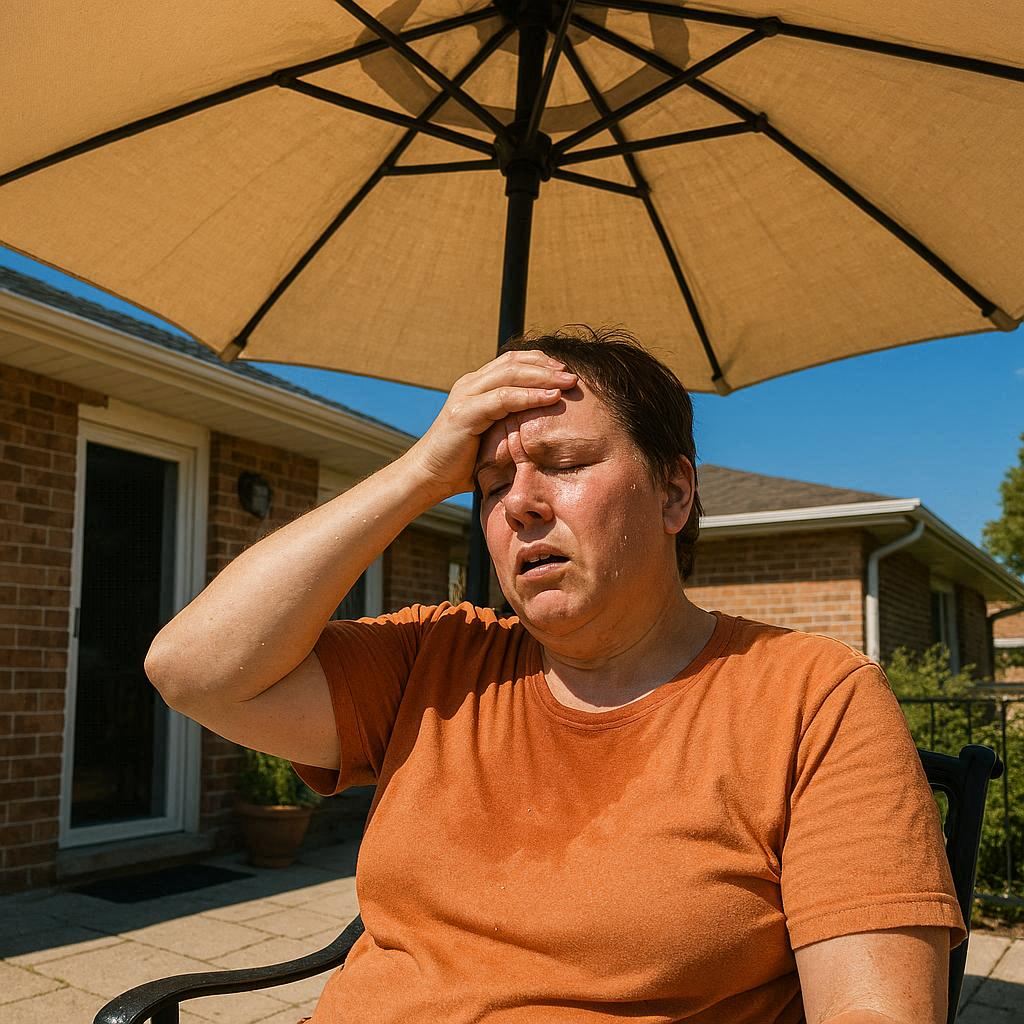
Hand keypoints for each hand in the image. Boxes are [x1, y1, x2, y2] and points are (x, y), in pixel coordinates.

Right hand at [408, 350, 577, 499]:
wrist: (428, 477)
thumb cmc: (461, 464)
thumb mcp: (492, 436)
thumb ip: (511, 423)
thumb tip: (546, 428)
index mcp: (476, 386)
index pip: (513, 362)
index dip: (541, 362)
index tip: (566, 372)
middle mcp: (469, 385)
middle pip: (514, 362)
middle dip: (547, 366)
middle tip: (573, 375)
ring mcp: (465, 396)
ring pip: (511, 374)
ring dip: (543, 377)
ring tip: (568, 382)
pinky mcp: (464, 413)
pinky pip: (503, 398)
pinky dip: (530, 396)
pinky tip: (551, 398)